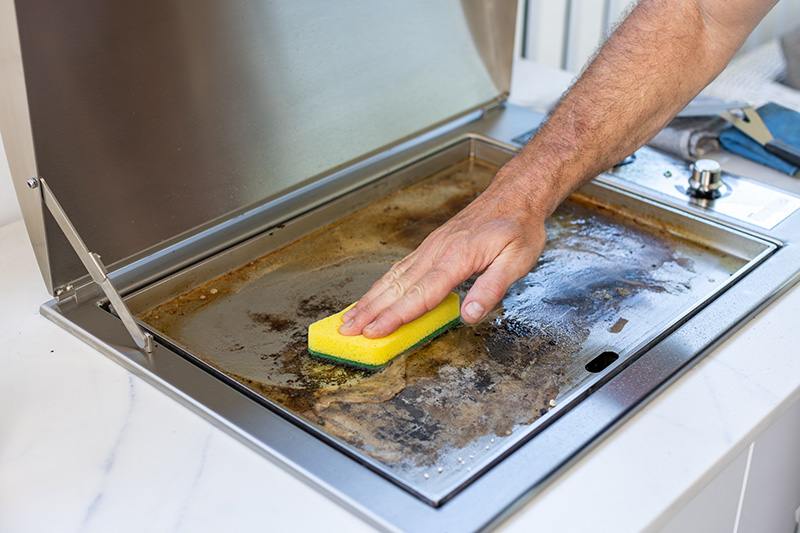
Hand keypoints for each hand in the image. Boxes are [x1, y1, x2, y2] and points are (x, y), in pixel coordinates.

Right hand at [337, 165, 548, 338]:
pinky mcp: (430, 246)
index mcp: (457, 257)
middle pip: (397, 287)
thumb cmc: (518, 227)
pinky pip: (400, 267)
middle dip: (370, 311)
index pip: (420, 294)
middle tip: (347, 331)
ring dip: (369, 299)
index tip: (374, 332)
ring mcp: (430, 247)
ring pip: (393, 277)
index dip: (395, 316)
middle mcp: (437, 251)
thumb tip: (469, 315)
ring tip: (349, 317)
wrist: (514, 195)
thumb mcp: (517, 260)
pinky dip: (381, 285)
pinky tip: (372, 296)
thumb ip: (491, 289)